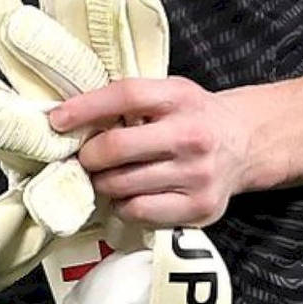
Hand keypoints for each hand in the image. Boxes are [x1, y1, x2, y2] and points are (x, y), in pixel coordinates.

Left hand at [49, 77, 256, 229]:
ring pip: (123, 185)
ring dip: (102, 182)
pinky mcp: (199, 208)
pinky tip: (126, 194)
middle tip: (83, 156)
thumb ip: (132, 100)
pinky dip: (123, 205)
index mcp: (180, 97)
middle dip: (88, 155)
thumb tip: (73, 115)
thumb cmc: (194, 115)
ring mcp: (197, 175)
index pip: (125, 96)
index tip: (57, 120)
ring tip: (104, 175)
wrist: (245, 143)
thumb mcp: (170, 92)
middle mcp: (191, 136)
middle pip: (117, 147)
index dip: (85, 108)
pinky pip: (141, 211)